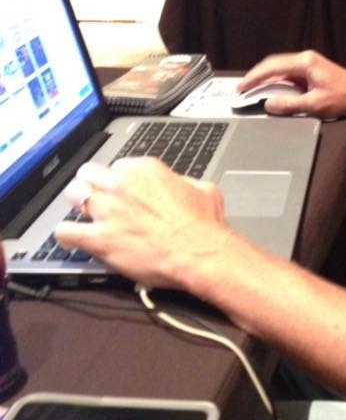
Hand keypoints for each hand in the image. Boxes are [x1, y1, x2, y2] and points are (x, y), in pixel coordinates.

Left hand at [55, 158, 230, 289]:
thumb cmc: (204, 225)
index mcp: (145, 169)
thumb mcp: (203, 189)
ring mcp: (108, 210)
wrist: (200, 253)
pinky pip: (66, 231)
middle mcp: (122, 184)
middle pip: (89, 173)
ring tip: (82, 214)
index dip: (120, 180)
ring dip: (77, 203)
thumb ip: (182, 182)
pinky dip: (67, 235)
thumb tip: (179, 185)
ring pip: (74, 195)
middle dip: (92, 184)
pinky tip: (72, 238)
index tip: (123, 191)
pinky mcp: (100, 238)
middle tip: (96, 197)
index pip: (118, 166)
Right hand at [238, 50, 345, 118]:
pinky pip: (289, 73)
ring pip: (281, 68)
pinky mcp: (312, 70)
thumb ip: (288, 104)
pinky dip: (278, 81)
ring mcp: (309, 63)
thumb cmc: (343, 98)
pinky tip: (271, 90)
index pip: (272, 67)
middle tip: (243, 88)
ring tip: (253, 89)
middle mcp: (306, 58)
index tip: (242, 87)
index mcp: (305, 62)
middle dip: (257, 76)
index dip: (254, 78)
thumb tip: (268, 104)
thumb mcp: (313, 105)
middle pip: (274, 64)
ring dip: (267, 78)